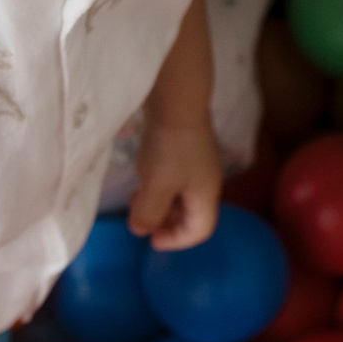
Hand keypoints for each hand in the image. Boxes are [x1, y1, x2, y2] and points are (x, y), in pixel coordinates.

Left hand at [128, 118, 224, 250]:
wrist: (177, 100)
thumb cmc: (170, 147)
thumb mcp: (157, 186)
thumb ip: (148, 212)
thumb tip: (140, 230)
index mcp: (206, 195)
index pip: (199, 231)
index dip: (176, 241)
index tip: (150, 241)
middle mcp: (206, 181)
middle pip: (191, 215)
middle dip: (166, 223)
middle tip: (141, 220)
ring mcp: (197, 164)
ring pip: (180, 196)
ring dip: (159, 204)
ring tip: (136, 199)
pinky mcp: (186, 149)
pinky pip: (175, 178)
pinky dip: (159, 186)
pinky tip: (142, 177)